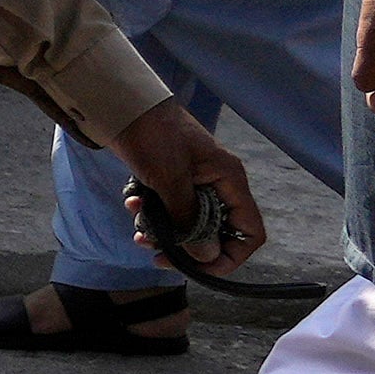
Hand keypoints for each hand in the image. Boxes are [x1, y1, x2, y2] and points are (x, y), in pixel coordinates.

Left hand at [114, 105, 262, 278]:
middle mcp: (218, 185)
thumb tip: (205, 257)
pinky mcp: (172, 180)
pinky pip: (168, 209)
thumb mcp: (170, 181)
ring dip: (163, 232)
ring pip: (188, 224)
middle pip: (215, 233)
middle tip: (156, 254)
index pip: (249, 232)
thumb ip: (190, 221)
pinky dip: (151, 213)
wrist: (125, 105)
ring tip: (138, 231)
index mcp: (229, 181)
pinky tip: (131, 203)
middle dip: (186, 247)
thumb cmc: (153, 137)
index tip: (198, 267)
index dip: (230, 256)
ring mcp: (195, 183)